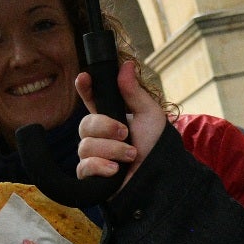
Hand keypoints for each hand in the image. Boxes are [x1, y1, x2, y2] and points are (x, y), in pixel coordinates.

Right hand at [70, 62, 168, 183]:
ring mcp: (92, 156)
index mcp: (110, 118)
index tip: (83, 78)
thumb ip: (134, 93)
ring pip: (86, 146)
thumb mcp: (149, 116)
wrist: (159, 177)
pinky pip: (84, 166)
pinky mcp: (90, 176)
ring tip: (131, 156)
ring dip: (112, 150)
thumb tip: (126, 65)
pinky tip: (116, 170)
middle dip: (106, 127)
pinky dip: (101, 166)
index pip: (91, 100)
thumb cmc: (156, 147)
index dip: (85, 88)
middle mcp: (98, 136)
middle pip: (85, 124)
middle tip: (126, 135)